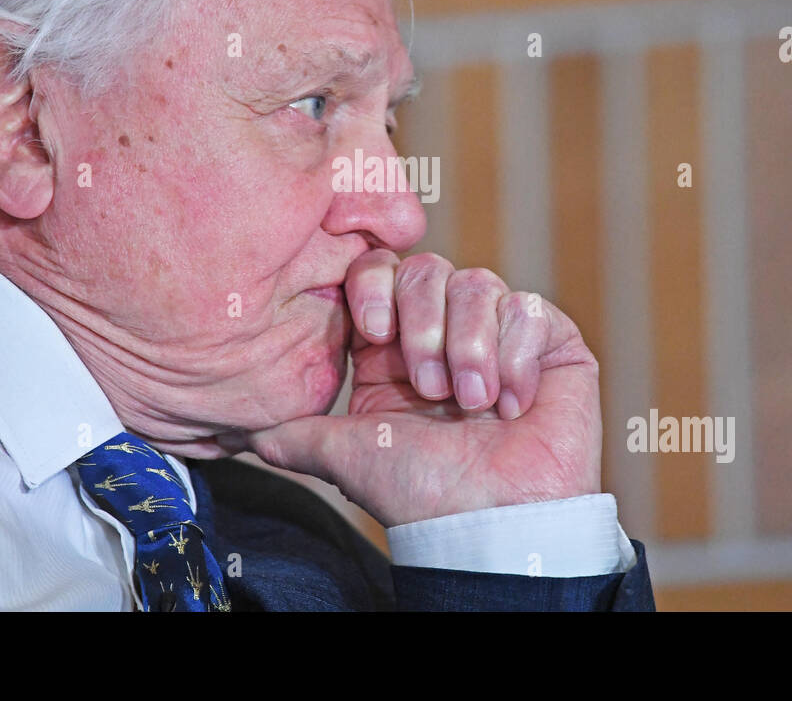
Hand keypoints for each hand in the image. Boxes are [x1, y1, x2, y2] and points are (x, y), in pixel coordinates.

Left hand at [231, 250, 602, 526]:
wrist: (492, 523)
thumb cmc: (420, 492)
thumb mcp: (344, 454)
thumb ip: (295, 432)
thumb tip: (242, 429)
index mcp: (393, 347)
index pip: (379, 269)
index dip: (375, 286)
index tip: (376, 332)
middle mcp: (445, 330)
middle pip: (427, 267)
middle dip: (423, 325)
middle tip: (430, 389)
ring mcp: (499, 331)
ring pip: (478, 283)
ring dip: (470, 347)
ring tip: (472, 404)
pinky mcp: (549, 341)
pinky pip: (528, 309)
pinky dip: (515, 357)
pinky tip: (511, 404)